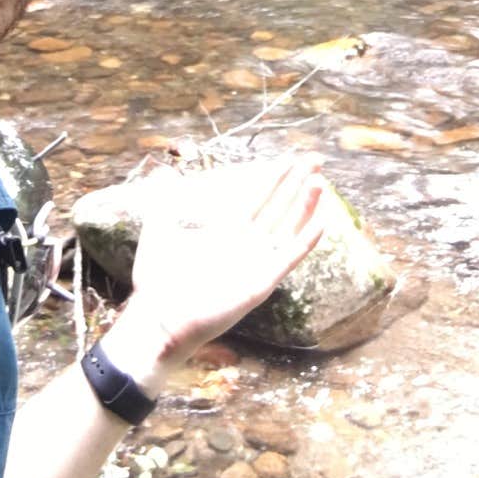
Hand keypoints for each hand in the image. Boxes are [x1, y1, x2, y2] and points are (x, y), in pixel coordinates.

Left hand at [116, 154, 325, 371]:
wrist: (158, 319)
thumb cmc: (157, 281)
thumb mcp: (160, 230)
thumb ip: (164, 200)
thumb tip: (162, 170)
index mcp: (226, 231)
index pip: (258, 197)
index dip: (275, 178)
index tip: (290, 159)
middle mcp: (245, 245)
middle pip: (279, 208)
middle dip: (297, 184)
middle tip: (316, 161)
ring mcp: (255, 264)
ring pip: (288, 229)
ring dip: (304, 207)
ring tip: (319, 183)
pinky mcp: (261, 283)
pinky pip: (289, 259)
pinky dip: (305, 241)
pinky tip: (321, 222)